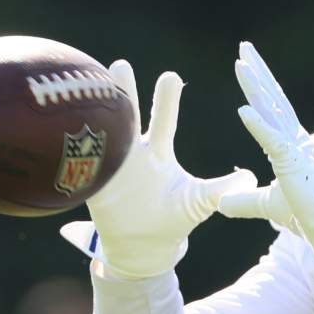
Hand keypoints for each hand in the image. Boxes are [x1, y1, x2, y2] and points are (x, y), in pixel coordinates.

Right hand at [60, 60, 255, 277]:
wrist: (145, 248)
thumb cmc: (174, 219)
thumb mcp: (200, 203)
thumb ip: (222, 189)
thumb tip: (252, 178)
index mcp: (159, 153)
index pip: (163, 120)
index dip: (166, 100)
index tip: (172, 77)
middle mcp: (132, 153)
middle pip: (127, 117)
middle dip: (124, 93)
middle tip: (120, 65)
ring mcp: (110, 168)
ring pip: (101, 135)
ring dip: (94, 115)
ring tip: (85, 89)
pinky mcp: (92, 187)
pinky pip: (81, 165)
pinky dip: (73, 151)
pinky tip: (61, 130)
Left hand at [217, 42, 313, 259]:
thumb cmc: (309, 215)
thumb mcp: (268, 205)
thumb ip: (245, 201)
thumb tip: (220, 204)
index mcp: (290, 146)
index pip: (272, 108)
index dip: (259, 85)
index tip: (246, 64)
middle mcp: (294, 141)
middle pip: (272, 99)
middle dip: (257, 72)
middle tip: (244, 48)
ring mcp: (295, 150)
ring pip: (272, 111)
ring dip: (255, 87)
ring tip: (240, 64)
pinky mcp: (294, 164)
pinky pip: (272, 141)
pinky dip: (258, 125)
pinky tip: (242, 110)